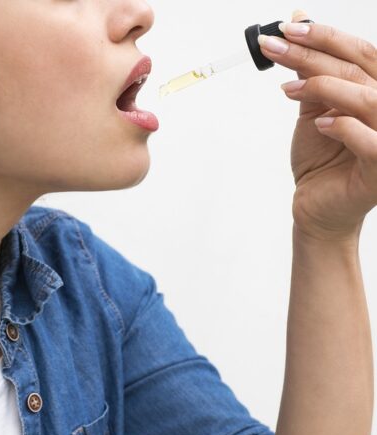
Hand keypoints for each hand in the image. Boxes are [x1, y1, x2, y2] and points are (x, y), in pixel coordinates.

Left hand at [258, 10, 376, 241]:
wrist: (316, 204)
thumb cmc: (320, 159)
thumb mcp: (313, 108)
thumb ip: (310, 71)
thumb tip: (299, 22)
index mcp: (376, 92)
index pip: (360, 54)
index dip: (324, 36)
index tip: (285, 28)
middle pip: (360, 70)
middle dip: (314, 53)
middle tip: (276, 46)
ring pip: (369, 99)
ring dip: (325, 87)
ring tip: (288, 89)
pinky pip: (369, 142)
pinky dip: (344, 128)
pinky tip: (320, 124)